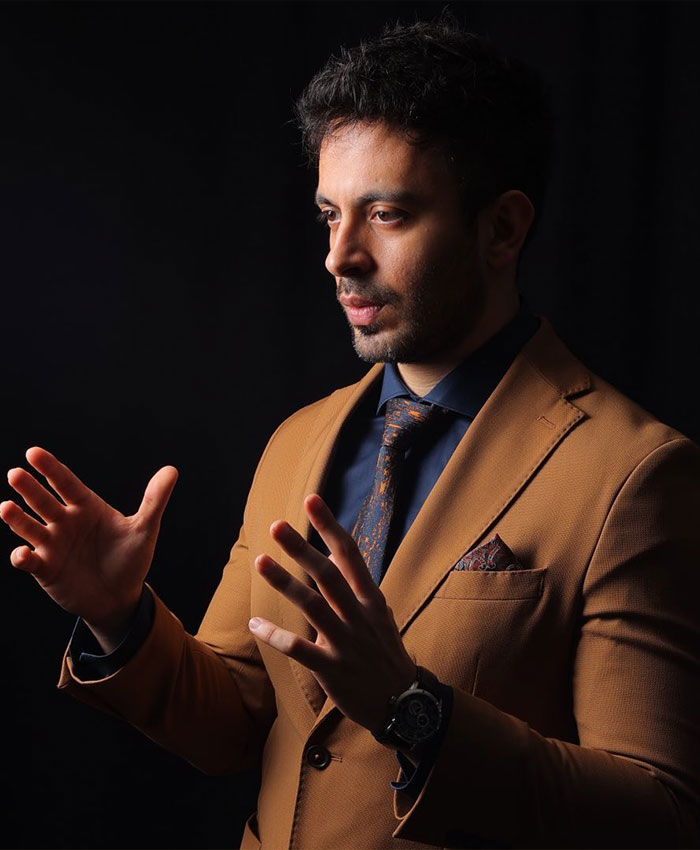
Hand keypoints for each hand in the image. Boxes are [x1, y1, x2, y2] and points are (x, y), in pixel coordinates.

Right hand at [1, 446, 177, 649]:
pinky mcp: (45, 569)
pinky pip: (29, 560)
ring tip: (5, 507)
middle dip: (29, 488)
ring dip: (17, 518)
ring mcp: (53, 545)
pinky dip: (22, 556)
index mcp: (86, 507)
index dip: (50, 468)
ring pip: (30, 527)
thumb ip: (155, 500)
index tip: (33, 452)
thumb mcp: (145, 529)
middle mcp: (65, 522)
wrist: (121, 597)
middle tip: (15, 474)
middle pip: (43, 501)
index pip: (65, 483)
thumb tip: (172, 470)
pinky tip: (22, 553)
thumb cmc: (131, 559)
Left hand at [249, 493, 416, 732]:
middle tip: (276, 526)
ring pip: (313, 606)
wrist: (403, 703)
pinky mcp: (333, 669)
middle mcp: (359, 615)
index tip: (312, 500)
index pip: (349, 554)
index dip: (329, 526)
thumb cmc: (385, 654)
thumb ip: (357, 589)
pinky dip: (276, 636)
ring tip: (260, 562)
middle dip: (302, 548)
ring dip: (285, 582)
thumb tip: (338, 558)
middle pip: (328, 574)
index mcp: (370, 599)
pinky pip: (300, 649)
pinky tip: (255, 625)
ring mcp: (346, 642)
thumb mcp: (379, 616)